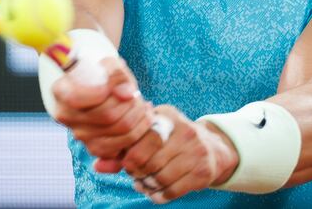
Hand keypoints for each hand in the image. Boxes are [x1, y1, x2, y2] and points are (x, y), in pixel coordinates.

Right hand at [53, 56, 153, 159]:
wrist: (100, 87)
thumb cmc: (103, 73)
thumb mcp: (108, 64)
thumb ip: (116, 73)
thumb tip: (127, 94)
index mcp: (61, 91)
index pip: (79, 98)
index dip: (104, 90)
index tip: (120, 81)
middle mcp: (66, 116)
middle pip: (108, 115)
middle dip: (131, 103)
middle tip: (137, 94)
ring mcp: (80, 135)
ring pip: (121, 131)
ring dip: (139, 116)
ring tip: (142, 104)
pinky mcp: (95, 147)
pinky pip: (123, 145)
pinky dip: (139, 131)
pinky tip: (142, 117)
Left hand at [120, 105, 238, 203]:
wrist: (213, 148)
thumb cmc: (171, 140)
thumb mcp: (153, 133)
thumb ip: (125, 146)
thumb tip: (98, 165)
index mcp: (169, 116)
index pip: (143, 137)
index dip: (129, 155)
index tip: (126, 162)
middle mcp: (185, 131)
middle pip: (150, 160)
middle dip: (137, 172)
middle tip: (134, 175)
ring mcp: (196, 152)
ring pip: (160, 177)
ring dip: (147, 185)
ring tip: (143, 184)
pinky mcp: (203, 172)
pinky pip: (173, 190)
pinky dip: (159, 195)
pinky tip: (154, 192)